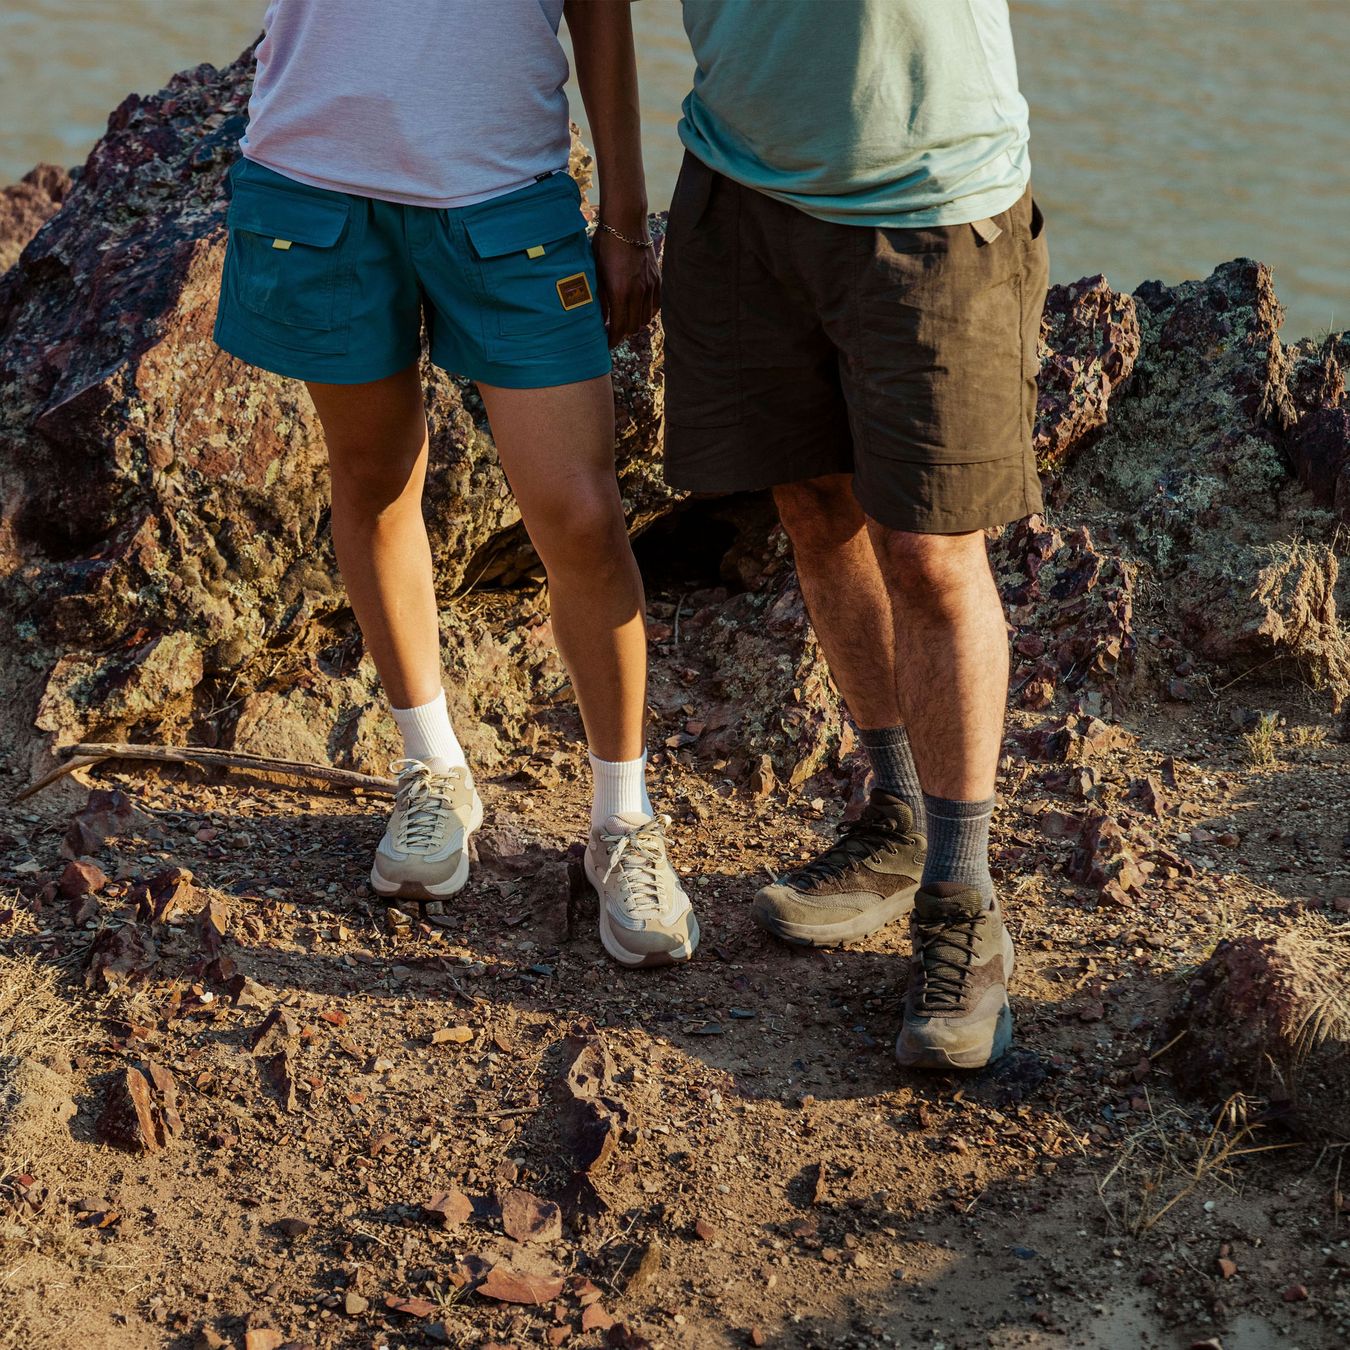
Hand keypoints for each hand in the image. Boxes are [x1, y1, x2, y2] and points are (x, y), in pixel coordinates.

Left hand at [593, 222, 659, 348]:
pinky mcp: (657, 279)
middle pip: (633, 327)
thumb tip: (599, 318)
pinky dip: (647, 312)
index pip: (619, 328)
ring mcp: (650, 286)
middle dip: (622, 333)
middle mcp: (638, 292)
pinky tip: (637, 308)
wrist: (626, 222)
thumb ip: (599, 298)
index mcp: (620, 292)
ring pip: (645, 318)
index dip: (612, 339)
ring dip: (634, 323)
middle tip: (612, 331)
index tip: (606, 343)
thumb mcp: (596, 272)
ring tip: (624, 319)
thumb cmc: (605, 244)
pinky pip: (655, 305)